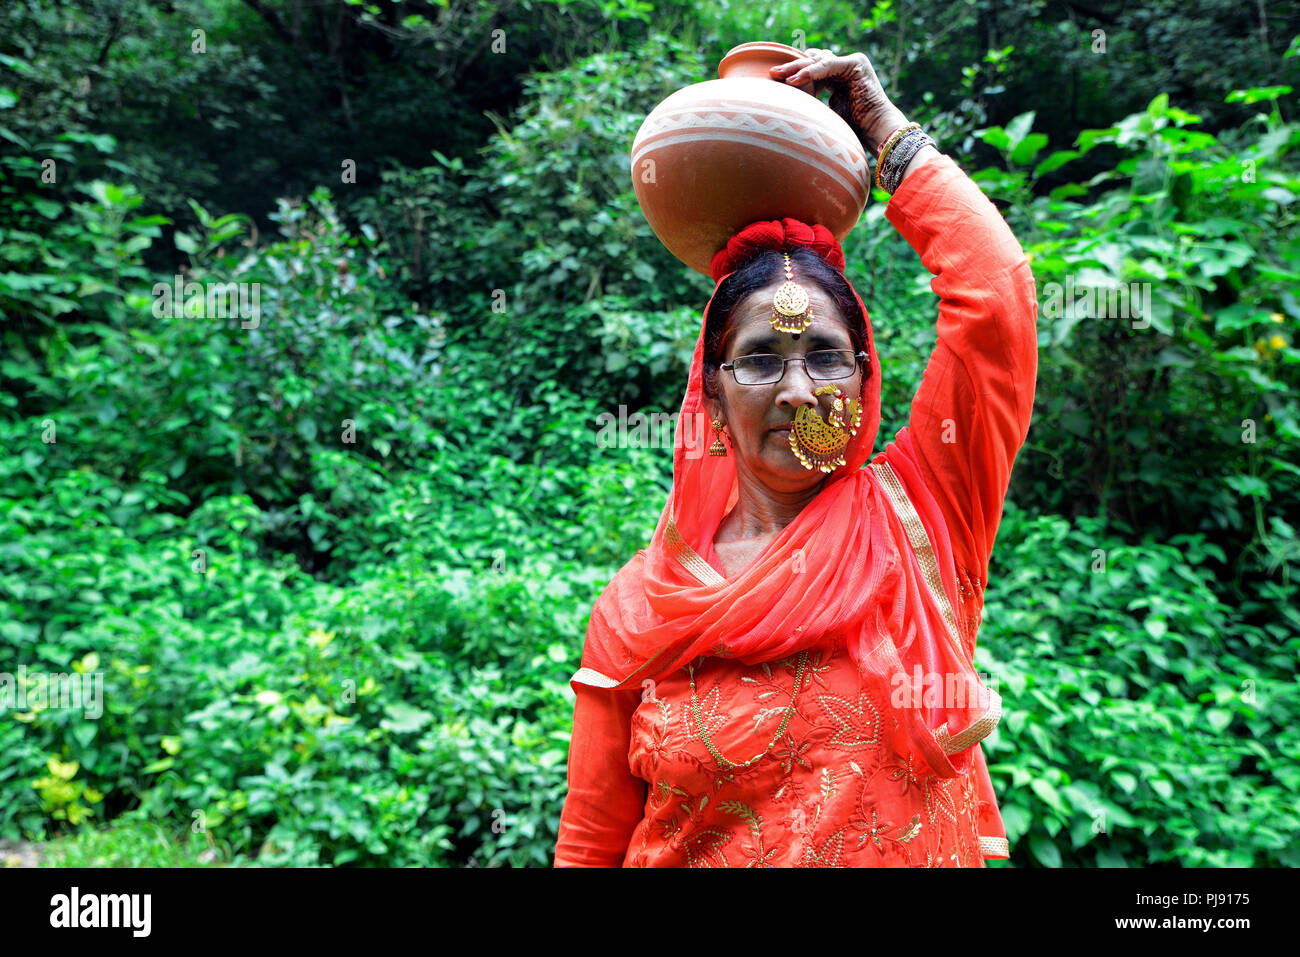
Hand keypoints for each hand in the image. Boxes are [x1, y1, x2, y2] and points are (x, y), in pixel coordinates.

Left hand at [770, 49, 908, 153]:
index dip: (794, 73)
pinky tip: (796, 79)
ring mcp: (851, 64)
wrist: (874, 132)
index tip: (774, 81)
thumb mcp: (824, 113)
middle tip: (772, 74)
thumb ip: (811, 103)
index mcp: (836, 78)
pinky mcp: (856, 64)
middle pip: (813, 60)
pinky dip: (812, 71)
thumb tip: (786, 106)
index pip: (811, 68)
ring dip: (798, 67)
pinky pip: (829, 64)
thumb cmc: (851, 130)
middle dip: (792, 67)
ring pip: (819, 59)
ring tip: (780, 76)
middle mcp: (844, 68)